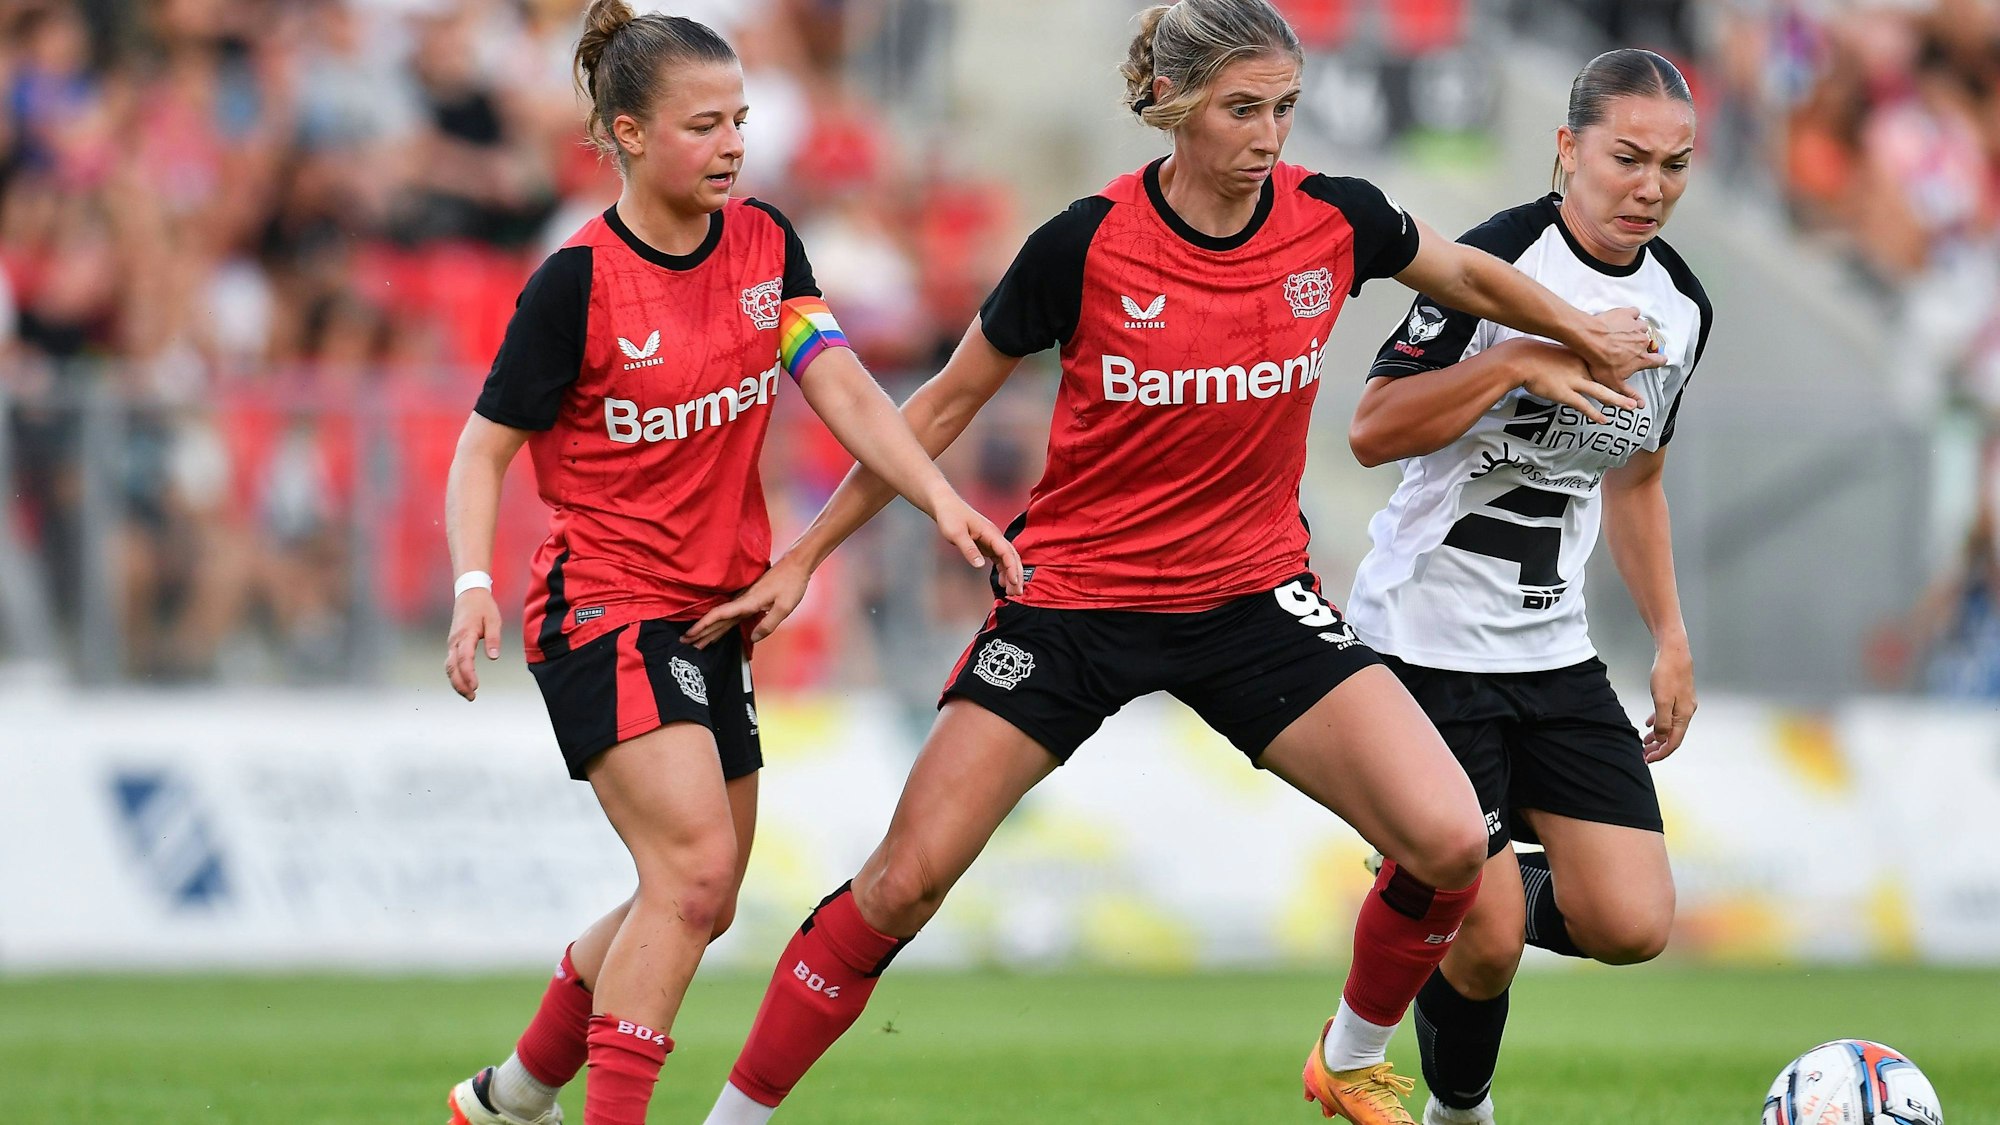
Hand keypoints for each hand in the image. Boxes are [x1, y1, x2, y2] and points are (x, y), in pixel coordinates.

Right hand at [445, 587, 502, 700]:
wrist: (469, 594)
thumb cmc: (483, 607)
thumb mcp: (494, 620)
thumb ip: (493, 639)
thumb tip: (494, 657)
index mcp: (465, 634)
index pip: (464, 659)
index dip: (468, 674)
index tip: (475, 686)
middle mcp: (454, 641)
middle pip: (452, 667)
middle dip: (460, 684)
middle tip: (472, 697)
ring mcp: (451, 643)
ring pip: (449, 667)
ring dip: (456, 682)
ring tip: (469, 695)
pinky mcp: (452, 644)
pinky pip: (450, 663)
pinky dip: (455, 675)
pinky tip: (464, 684)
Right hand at [685, 554, 812, 647]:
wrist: (795, 565)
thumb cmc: (791, 584)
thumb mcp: (785, 607)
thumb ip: (768, 624)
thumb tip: (753, 638)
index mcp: (748, 602)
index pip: (720, 615)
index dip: (704, 626)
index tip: (690, 634)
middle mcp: (743, 600)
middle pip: (717, 619)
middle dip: (700, 631)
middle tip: (684, 642)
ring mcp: (745, 599)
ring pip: (723, 618)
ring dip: (709, 629)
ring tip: (696, 640)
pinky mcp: (750, 599)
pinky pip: (731, 615)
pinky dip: (721, 624)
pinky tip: (717, 629)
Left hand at [928, 492, 1024, 597]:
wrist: (945, 505)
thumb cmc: (950, 516)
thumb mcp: (956, 534)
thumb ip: (969, 549)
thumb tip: (980, 565)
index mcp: (990, 533)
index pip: (1007, 552)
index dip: (1012, 568)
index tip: (1014, 582)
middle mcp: (994, 537)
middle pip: (1012, 557)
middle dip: (1017, 575)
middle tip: (1018, 593)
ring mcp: (991, 541)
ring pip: (1007, 559)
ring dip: (1011, 575)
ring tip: (1012, 592)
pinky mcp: (986, 544)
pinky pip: (999, 559)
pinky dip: (1003, 571)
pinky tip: (1003, 582)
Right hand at [1504, 338, 1639, 424]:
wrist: (1522, 359)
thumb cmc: (1535, 355)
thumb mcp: (1558, 352)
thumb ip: (1569, 360)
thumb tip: (1573, 367)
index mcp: (1581, 357)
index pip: (1604, 368)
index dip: (1618, 375)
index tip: (1630, 380)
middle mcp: (1582, 368)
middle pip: (1609, 381)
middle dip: (1625, 391)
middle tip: (1639, 399)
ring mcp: (1575, 381)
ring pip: (1602, 393)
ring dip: (1618, 401)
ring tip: (1632, 408)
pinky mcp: (1565, 393)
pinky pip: (1584, 405)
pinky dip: (1594, 413)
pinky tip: (1603, 420)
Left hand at [1577, 307, 1664, 399]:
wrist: (1590, 340)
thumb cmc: (1601, 361)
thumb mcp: (1614, 384)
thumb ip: (1628, 394)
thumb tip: (1638, 404)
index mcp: (1642, 359)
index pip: (1658, 361)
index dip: (1659, 361)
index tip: (1658, 360)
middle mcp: (1643, 342)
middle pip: (1651, 343)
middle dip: (1643, 346)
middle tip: (1631, 348)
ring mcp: (1636, 327)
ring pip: (1644, 328)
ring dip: (1637, 331)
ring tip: (1626, 334)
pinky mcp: (1627, 315)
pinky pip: (1635, 313)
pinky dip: (1631, 315)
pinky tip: (1624, 319)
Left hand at [1643, 637, 1695, 762]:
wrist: (1673, 651)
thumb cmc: (1667, 673)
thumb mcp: (1662, 700)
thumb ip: (1663, 722)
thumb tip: (1662, 739)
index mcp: (1684, 715)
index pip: (1674, 741)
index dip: (1661, 753)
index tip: (1648, 759)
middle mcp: (1686, 711)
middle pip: (1672, 736)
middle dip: (1659, 747)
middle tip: (1644, 754)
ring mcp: (1683, 703)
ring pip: (1670, 726)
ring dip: (1658, 736)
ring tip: (1645, 743)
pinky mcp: (1677, 696)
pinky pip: (1668, 715)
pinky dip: (1659, 722)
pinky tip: (1650, 724)